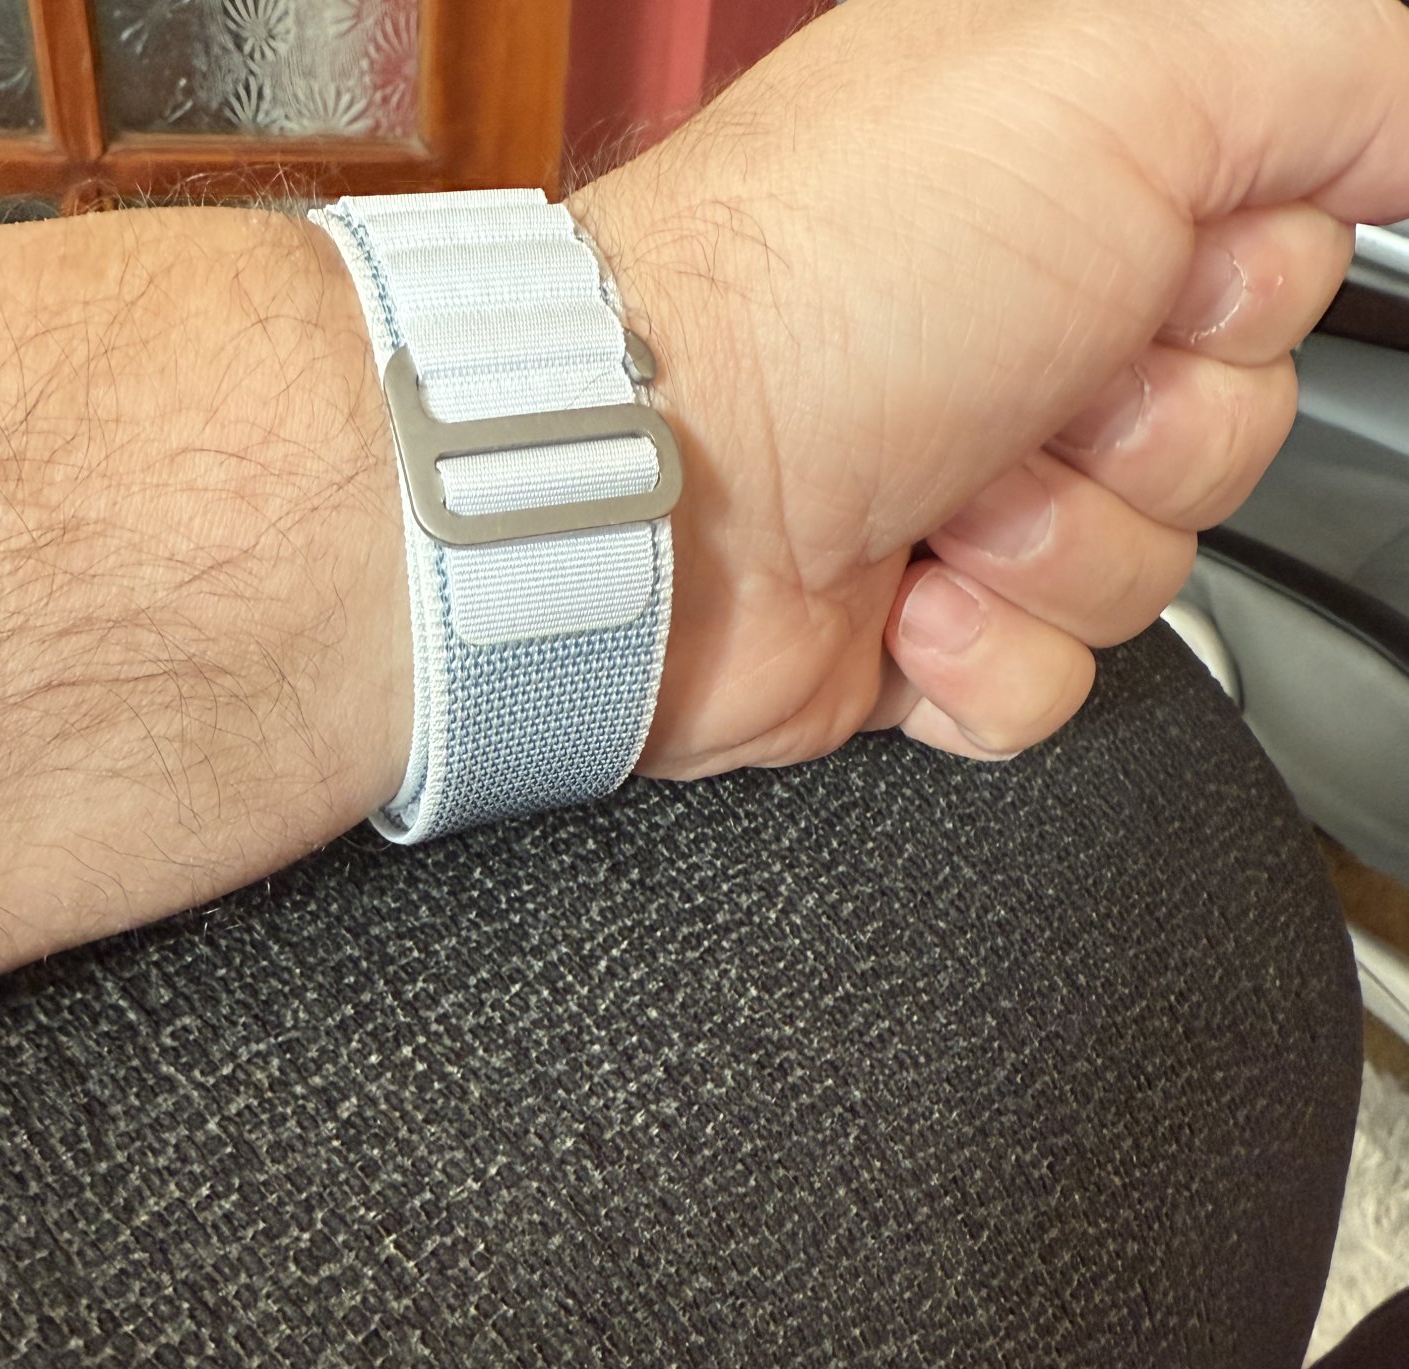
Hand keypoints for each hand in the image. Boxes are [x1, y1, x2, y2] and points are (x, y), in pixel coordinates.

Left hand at [570, 0, 1404, 771]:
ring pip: (1149, 570)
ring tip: (938, 492)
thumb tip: (1408, 103)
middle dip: (1144, 428)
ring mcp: (971, 487)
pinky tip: (902, 596)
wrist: (657, 496)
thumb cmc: (826, 283)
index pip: (1287, 258)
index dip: (1243, 284)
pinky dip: (985, 657)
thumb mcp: (1121, 76)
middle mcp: (1023, 328)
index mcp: (1071, 180)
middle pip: (1234, 426)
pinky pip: (1054, 682)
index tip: (1155, 265)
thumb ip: (1325, 65)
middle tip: (1027, 385)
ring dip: (1054, 546)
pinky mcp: (925, 629)